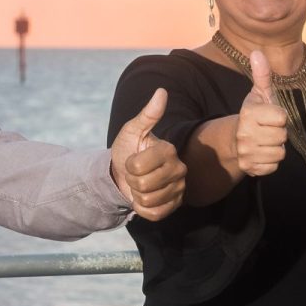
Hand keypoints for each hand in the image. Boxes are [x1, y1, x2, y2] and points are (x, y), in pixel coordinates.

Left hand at [111, 87, 187, 220]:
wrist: (125, 173)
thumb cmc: (128, 149)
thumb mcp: (132, 131)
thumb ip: (147, 114)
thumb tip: (161, 91)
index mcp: (169, 149)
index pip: (137, 167)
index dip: (128, 166)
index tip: (133, 160)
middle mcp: (179, 168)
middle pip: (143, 185)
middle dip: (132, 181)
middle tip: (136, 174)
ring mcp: (180, 188)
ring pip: (148, 201)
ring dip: (137, 195)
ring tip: (141, 184)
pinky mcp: (176, 205)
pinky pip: (154, 214)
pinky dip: (143, 209)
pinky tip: (145, 198)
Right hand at [234, 51, 288, 176]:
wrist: (235, 140)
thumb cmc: (254, 115)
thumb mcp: (259, 94)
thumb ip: (262, 75)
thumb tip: (257, 52)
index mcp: (249, 114)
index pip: (282, 118)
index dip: (280, 117)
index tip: (271, 116)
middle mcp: (245, 134)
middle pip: (282, 137)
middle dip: (279, 133)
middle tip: (268, 130)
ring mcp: (246, 153)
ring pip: (279, 153)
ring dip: (276, 148)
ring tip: (266, 141)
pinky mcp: (250, 169)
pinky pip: (274, 166)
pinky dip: (271, 162)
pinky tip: (263, 153)